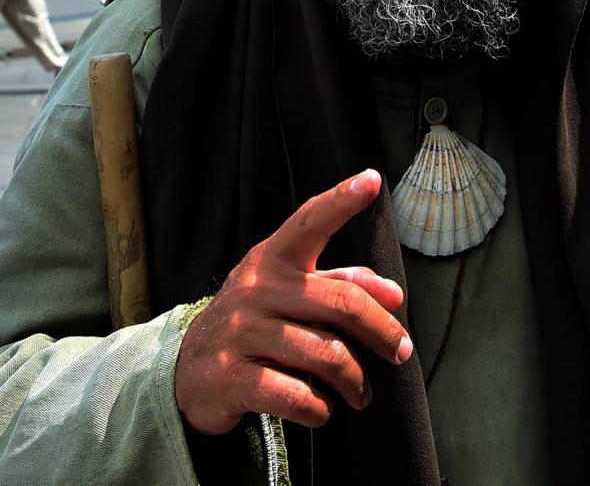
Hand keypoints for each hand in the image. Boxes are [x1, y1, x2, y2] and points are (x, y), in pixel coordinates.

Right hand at [174, 169, 411, 434]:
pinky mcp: (233, 378)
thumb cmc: (255, 323)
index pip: (309, 222)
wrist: (187, 372)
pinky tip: (323, 410)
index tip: (372, 180)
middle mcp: (256, 289)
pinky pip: (296, 396)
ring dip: (356, 382)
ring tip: (362, 394)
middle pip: (341, 304)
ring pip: (326, 356)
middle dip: (383, 333)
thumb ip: (339, 285)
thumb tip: (393, 294)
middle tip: (402, 353)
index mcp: (273, 260)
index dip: (341, 200)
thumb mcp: (288, 293)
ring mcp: (241, 333)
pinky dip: (320, 409)